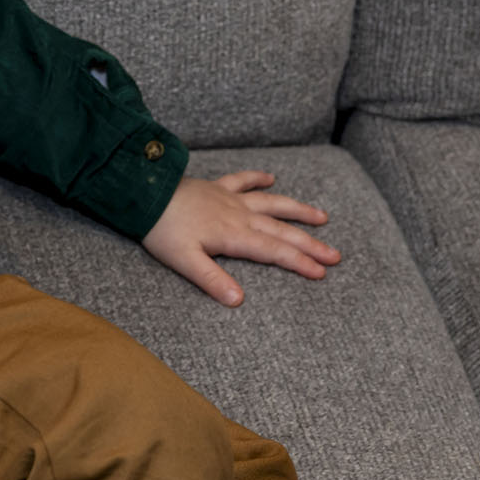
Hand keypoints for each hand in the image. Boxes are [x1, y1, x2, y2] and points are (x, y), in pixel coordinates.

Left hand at [141, 171, 340, 305]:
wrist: (144, 193)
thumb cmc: (161, 230)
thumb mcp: (184, 261)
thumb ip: (212, 280)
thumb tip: (238, 301)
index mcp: (234, 235)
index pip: (274, 252)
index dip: (299, 262)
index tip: (322, 273)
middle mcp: (239, 215)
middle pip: (281, 230)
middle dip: (310, 244)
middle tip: (335, 255)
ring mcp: (229, 198)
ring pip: (271, 203)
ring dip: (297, 210)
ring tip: (322, 216)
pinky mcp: (216, 187)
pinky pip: (242, 180)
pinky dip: (257, 178)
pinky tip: (271, 177)